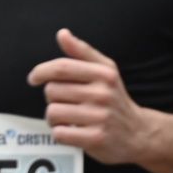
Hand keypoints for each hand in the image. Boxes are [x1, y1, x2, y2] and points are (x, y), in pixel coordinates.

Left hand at [27, 28, 153, 163]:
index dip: (41, 72)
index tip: (34, 78)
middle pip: (52, 91)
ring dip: (55, 118)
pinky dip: (61, 133)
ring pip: (53, 113)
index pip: (61, 68)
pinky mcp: (96, 138)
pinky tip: (74, 131)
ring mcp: (100, 117)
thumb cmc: (114, 99)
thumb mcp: (105, 71)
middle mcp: (103, 94)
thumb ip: (81, 52)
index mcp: (104, 74)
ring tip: (69, 118)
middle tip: (67, 103)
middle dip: (52, 98)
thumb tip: (62, 34)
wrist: (139, 133)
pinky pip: (60, 133)